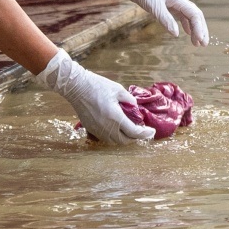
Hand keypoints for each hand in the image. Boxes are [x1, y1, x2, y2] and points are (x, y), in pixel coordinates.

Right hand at [37, 51, 153, 144]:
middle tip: (141, 131)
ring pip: (114, 142)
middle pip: (124, 140)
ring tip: (129, 130)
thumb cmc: (98, 86)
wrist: (77, 87)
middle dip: (135, 138)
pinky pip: (104, 138)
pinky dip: (113, 136)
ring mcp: (97, 130)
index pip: (134, 132)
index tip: (151, 131)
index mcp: (115, 117)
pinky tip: (116, 129)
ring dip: (124, 138)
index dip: (145, 134)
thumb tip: (135, 108)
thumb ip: (130, 100)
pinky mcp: (90, 129)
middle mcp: (106, 127)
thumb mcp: (118, 89)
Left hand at [95, 0, 208, 44]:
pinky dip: (186, 25)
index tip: (200, 41)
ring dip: (194, 29)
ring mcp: (173, 3)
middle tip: (203, 44)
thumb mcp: (153, 6)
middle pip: (195, 16)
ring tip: (197, 43)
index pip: (194, 14)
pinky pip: (181, 16)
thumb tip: (177, 34)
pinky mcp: (167, 5)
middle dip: (201, 30)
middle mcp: (178, 0)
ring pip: (189, 17)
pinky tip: (186, 33)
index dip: (199, 28)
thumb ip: (165, 19)